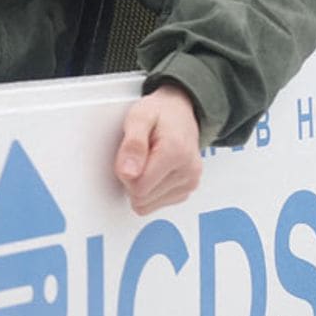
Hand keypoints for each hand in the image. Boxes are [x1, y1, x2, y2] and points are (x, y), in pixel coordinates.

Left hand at [113, 83, 203, 215]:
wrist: (180, 111)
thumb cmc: (159, 113)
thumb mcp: (139, 116)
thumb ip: (132, 144)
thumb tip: (127, 173)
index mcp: (176, 152)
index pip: (138, 188)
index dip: (126, 172)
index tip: (130, 154)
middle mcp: (188, 171)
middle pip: (142, 198)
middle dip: (133, 179)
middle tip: (139, 156)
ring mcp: (190, 183)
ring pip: (148, 204)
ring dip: (141, 185)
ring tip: (148, 160)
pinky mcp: (187, 190)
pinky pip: (156, 203)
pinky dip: (151, 189)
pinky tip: (155, 169)